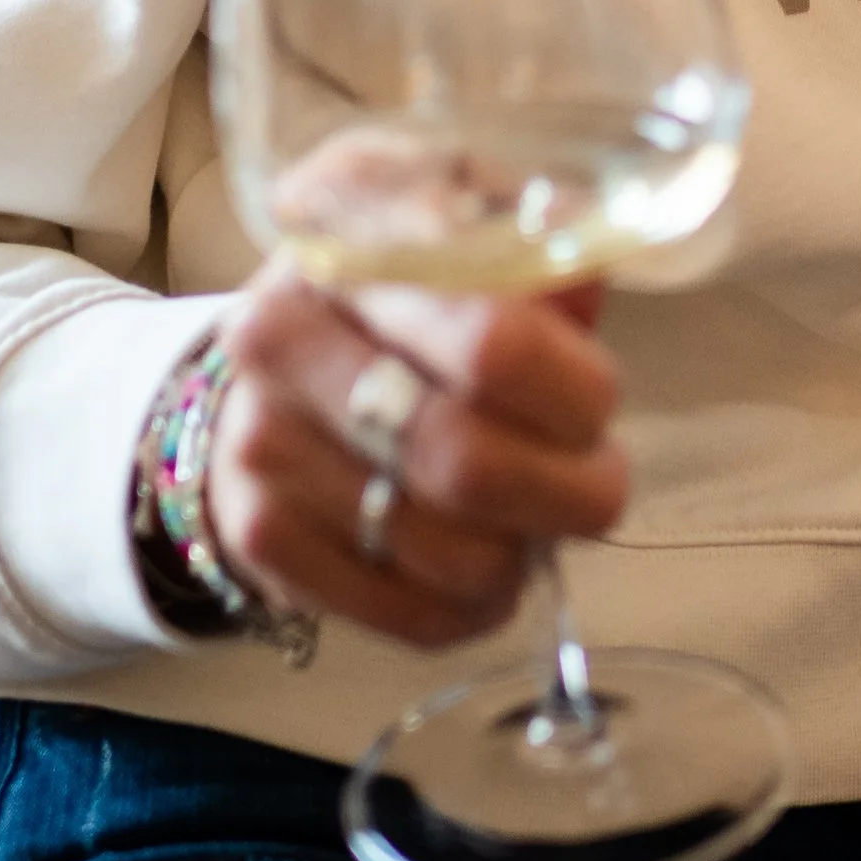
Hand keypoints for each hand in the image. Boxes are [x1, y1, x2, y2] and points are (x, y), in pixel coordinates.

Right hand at [201, 267, 629, 650]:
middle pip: (467, 461)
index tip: (601, 405)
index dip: (575, 392)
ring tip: (534, 524)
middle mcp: (285, 342)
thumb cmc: (397, 313)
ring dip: (522, 553)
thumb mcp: (461, 248)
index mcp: (353, 252)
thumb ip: (536, 255)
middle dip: (567, 490)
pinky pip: (410, 612)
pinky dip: (474, 606)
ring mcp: (261, 445)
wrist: (263, 388)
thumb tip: (598, 248)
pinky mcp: (259, 537)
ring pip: (450, 552)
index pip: (496, 345)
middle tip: (599, 487)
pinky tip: (484, 570)